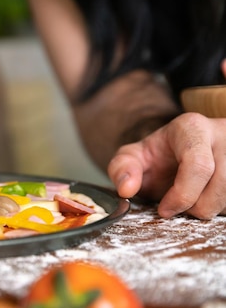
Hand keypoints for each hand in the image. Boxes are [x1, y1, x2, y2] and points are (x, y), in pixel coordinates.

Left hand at [108, 113, 225, 218]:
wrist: (178, 151)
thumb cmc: (156, 156)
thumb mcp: (132, 157)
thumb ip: (121, 169)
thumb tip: (126, 189)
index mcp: (192, 128)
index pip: (198, 165)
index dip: (183, 194)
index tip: (164, 210)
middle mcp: (222, 133)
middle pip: (221, 182)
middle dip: (197, 206)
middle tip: (179, 210)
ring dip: (212, 208)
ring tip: (193, 203)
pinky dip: (222, 207)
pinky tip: (208, 200)